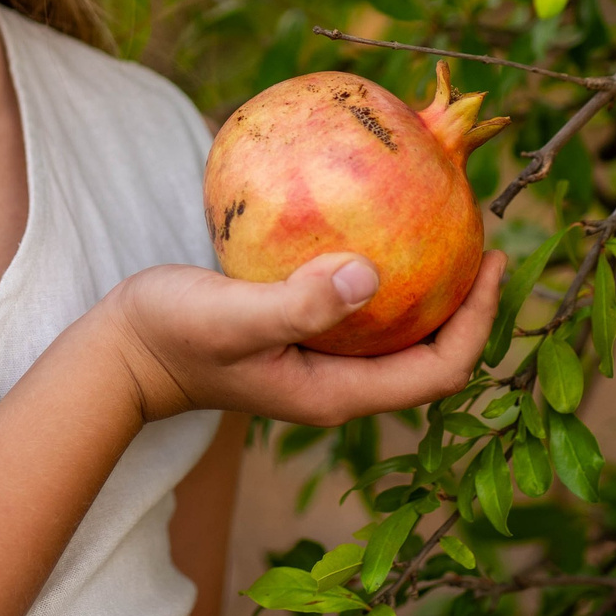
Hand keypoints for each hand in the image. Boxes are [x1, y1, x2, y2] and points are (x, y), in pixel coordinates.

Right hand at [103, 249, 505, 425]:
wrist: (122, 354)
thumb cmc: (172, 336)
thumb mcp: (231, 316)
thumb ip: (298, 304)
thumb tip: (370, 274)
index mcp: (338, 393)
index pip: (438, 370)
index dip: (478, 321)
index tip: (493, 260)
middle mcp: (340, 384)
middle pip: (432, 353)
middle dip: (467, 302)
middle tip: (481, 235)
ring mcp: (321, 364)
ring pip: (399, 331)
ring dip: (429, 286)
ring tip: (444, 225)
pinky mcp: (302, 337)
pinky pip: (361, 307)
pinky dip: (383, 271)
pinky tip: (377, 222)